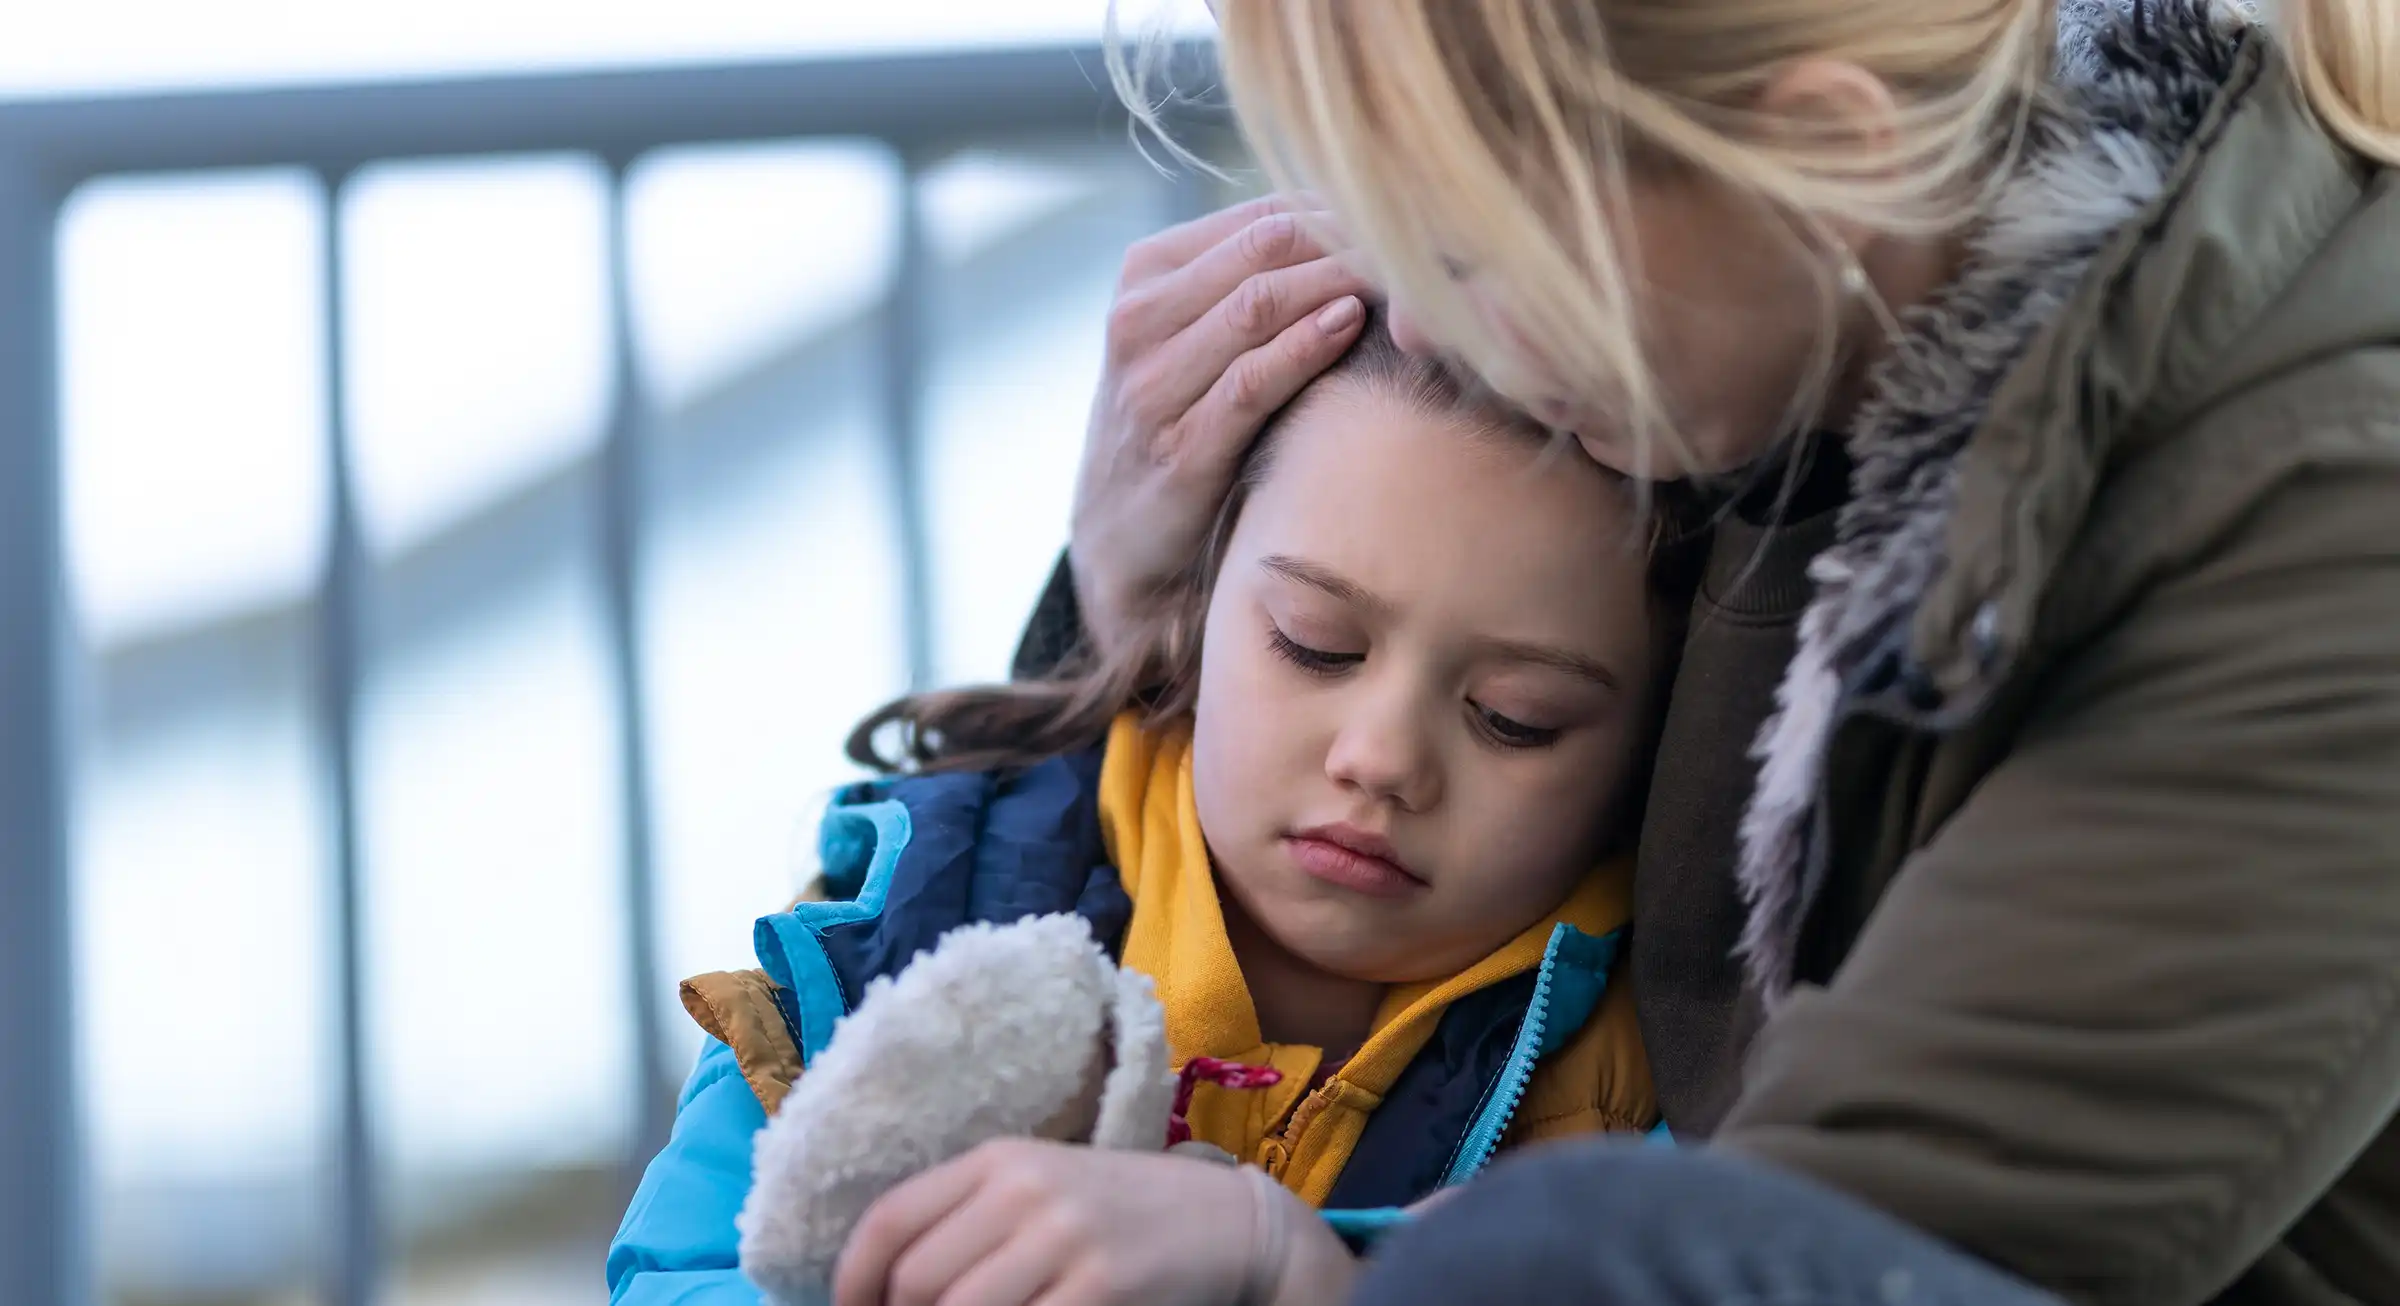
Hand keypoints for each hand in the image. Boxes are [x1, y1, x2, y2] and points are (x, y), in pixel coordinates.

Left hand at [832, 1139, 1356, 1305]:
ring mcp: (1065, 1239)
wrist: (1225, 1223)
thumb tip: (886, 1289)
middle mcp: (1024, 1190)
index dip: (850, 1283)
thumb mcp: (1039, 1190)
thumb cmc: (1116, 1211)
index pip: (888, 1221)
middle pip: (916, 1281)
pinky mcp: (1102, 1287)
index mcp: (998, 1159)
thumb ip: (967, 1223)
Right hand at [1071, 196, 1370, 656]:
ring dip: (1340, 286)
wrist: (1126, 543)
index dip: (1343, 212)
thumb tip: (1359, 227)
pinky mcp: (1179, 448)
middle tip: (1423, 250)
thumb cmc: (1181, 424)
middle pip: (1265, 250)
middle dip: (1351, 243)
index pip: (1261, 216)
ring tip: (1401, 282)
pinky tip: (1352, 327)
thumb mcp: (1195, 338)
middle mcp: (1138, 319)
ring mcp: (1151, 385)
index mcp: (1145, 275)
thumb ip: (1252, 283)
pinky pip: (1252, 381)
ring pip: (1258, 305)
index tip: (1411, 227)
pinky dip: (1307, 347)